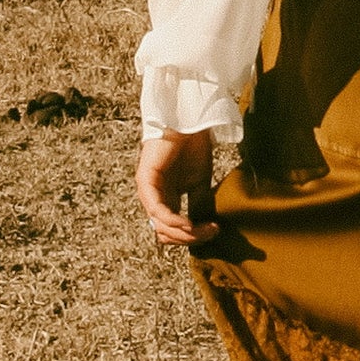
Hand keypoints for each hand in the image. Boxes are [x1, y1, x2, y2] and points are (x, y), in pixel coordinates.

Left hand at [136, 130, 218, 248]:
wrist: (189, 121)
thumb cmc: (193, 147)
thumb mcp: (199, 184)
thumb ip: (198, 205)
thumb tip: (204, 231)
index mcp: (166, 199)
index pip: (172, 230)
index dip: (192, 237)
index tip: (214, 231)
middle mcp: (154, 198)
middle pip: (165, 233)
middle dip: (189, 239)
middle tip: (211, 232)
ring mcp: (147, 190)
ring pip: (160, 226)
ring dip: (183, 233)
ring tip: (203, 229)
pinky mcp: (145, 180)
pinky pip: (157, 210)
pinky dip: (173, 220)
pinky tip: (189, 223)